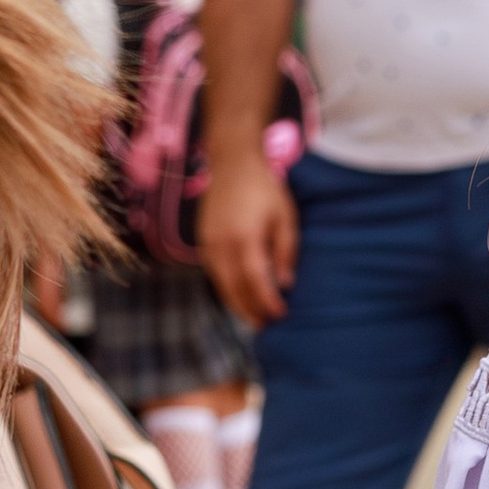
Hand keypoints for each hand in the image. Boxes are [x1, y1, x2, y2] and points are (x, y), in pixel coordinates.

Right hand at [198, 149, 297, 325]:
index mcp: (245, 237)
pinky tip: (237, 296)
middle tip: (266, 326)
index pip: (255, 280)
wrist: (232, 162)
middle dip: (250, 310)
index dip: (267, 301)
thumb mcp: (285, 216)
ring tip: (252, 319)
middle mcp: (222, 243)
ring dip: (236, 304)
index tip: (281, 315)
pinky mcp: (203, 240)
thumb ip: (285, 251)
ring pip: (221, 283)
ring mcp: (208, 242)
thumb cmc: (265, 188)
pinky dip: (225, 288)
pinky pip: (213, 272)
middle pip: (235, 288)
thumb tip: (285, 284)